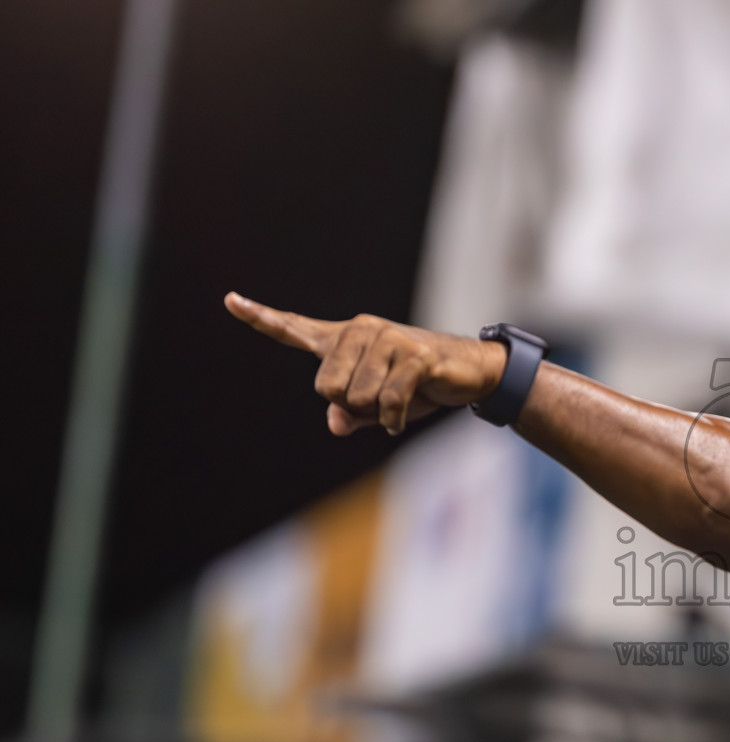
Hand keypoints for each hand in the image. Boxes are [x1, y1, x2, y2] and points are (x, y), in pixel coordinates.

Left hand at [224, 292, 507, 435]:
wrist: (468, 372)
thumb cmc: (416, 386)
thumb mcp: (375, 408)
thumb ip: (349, 414)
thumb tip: (337, 421)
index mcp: (343, 338)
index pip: (295, 328)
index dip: (261, 318)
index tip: (230, 301)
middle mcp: (360, 330)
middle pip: (327, 388)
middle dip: (353, 406)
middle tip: (382, 397)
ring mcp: (388, 339)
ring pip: (358, 398)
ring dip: (379, 413)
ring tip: (400, 399)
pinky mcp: (414, 354)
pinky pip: (388, 402)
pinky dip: (395, 420)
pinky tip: (403, 419)